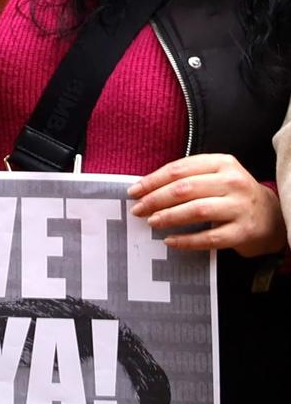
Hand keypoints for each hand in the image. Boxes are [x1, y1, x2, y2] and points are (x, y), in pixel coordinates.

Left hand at [128, 154, 286, 256]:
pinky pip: (209, 237)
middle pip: (185, 188)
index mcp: (222, 162)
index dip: (153, 180)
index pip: (179, 169)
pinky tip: (170, 241)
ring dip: (169, 217)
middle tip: (138, 209)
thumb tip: (145, 189)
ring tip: (151, 222)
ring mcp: (240, 207)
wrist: (270, 217)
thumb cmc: (232, 194)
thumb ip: (187, 177)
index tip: (133, 191)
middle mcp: (233, 182)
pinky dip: (187, 240)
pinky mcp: (243, 232)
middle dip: (156, 199)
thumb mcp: (215, 176)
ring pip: (197, 210)